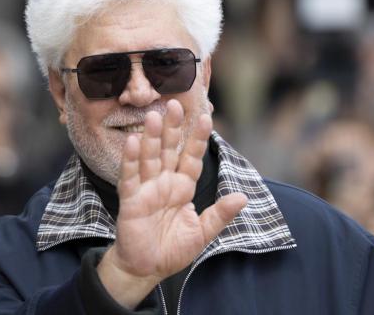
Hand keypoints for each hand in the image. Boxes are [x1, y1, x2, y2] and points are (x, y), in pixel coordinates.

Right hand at [98, 100, 247, 307]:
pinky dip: (130, 160)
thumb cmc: (172, 250)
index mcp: (182, 187)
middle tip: (175, 104)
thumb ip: (220, 214)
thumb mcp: (203, 232)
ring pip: (149, 158)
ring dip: (150, 138)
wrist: (147, 270)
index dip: (197, 139)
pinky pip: (130, 177)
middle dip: (172, 128)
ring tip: (153, 116)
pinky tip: (133, 142)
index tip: (205, 117)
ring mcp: (146, 189)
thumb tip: (242, 197)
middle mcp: (164, 183)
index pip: (191, 157)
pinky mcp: (131, 200)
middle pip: (168, 150)